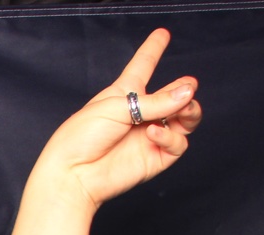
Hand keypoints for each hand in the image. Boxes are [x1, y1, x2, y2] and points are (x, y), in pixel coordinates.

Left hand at [9, 29, 201, 234]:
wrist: (74, 173)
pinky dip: (170, 136)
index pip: (143, 66)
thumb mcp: (117, 107)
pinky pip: (177, 143)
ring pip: (185, 119)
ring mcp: (150, 136)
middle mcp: (140, 114)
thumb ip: (156, 101)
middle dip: (185, 90)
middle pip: (174, 96)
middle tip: (188, 86)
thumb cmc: (82, 136)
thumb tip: (189, 91)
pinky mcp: (155, 158)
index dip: (153, 49)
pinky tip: (153, 133)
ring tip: (182, 108)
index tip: (162, 33)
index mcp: (125, 94)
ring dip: (188, 110)